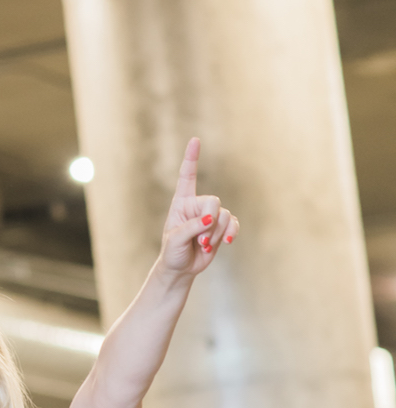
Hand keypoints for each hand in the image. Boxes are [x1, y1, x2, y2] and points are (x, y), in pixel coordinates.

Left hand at [159, 137, 239, 277]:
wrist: (181, 268)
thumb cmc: (172, 252)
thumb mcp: (175, 240)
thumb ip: (192, 227)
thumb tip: (211, 218)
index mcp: (181, 202)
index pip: (187, 176)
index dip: (192, 158)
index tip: (195, 140)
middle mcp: (197, 205)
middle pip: (213, 201)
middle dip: (210, 222)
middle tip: (200, 240)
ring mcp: (211, 215)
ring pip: (224, 215)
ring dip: (216, 233)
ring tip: (203, 246)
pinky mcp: (221, 227)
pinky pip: (234, 223)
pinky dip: (232, 233)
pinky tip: (227, 242)